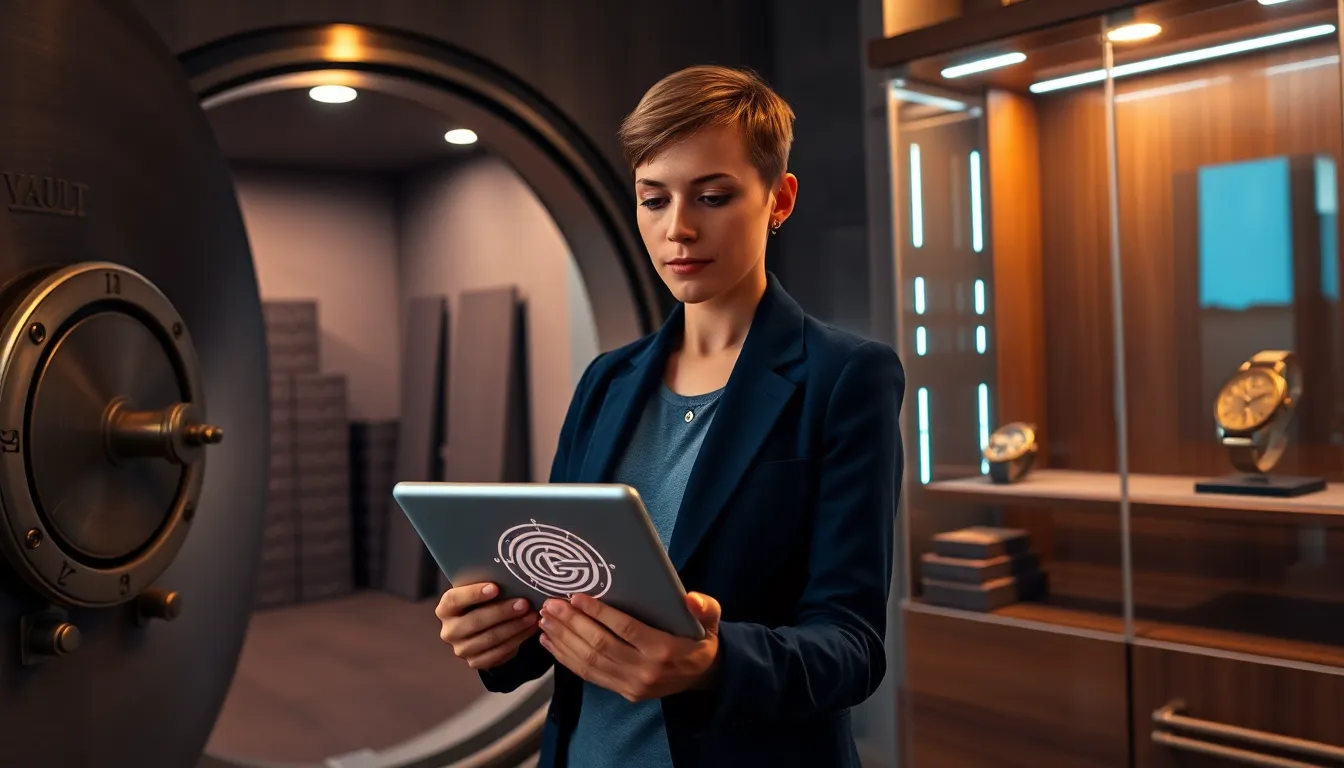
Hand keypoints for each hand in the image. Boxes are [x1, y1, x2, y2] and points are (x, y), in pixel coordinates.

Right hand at [435, 582, 538, 669]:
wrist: (485, 630)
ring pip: (490, 638)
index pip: (454, 599)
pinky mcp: (476, 662)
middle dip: (502, 611)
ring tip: (532, 616)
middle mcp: (449, 630)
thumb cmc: (483, 604)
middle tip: (524, 603)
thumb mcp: (480, 593)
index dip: (474, 593)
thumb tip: (511, 577)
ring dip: (514, 626)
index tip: (495, 588)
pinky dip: (518, 639)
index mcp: (446, 609)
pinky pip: (499, 653)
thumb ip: (488, 587)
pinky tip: (530, 629)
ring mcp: (461, 649)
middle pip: (475, 621)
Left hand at [537, 591, 720, 701]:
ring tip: (546, 619)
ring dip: (564, 640)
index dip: (599, 613)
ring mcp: (632, 685)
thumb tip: (690, 598)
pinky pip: (589, 675)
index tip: (576, 596)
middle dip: (572, 624)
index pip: (625, 629)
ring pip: (590, 662)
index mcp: (664, 649)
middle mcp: (645, 670)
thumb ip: (704, 607)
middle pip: (600, 645)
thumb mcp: (710, 619)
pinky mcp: (623, 692)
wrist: (704, 675)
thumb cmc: (699, 639)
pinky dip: (566, 658)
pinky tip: (550, 642)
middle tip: (551, 604)